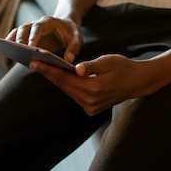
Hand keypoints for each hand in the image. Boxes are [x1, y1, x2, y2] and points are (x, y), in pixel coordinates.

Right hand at [6, 15, 82, 63]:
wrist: (65, 26)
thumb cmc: (70, 33)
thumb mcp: (77, 38)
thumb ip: (74, 48)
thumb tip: (68, 60)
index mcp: (48, 22)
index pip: (39, 27)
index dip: (34, 36)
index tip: (31, 47)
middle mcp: (36, 24)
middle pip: (25, 28)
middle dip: (21, 39)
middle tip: (19, 51)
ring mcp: (29, 29)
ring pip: (17, 32)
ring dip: (12, 41)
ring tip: (9, 53)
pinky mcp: (26, 36)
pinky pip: (15, 37)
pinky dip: (10, 43)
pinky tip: (8, 54)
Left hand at [30, 53, 152, 115]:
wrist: (137, 83)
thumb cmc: (124, 67)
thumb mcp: (109, 61)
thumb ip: (92, 66)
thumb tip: (77, 69)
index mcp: (95, 88)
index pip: (66, 78)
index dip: (49, 69)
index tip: (35, 62)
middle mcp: (90, 101)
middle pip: (64, 86)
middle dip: (48, 74)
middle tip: (33, 62)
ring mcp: (90, 107)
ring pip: (68, 91)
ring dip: (56, 80)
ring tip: (42, 67)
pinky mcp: (91, 109)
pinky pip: (74, 95)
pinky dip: (66, 85)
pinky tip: (58, 76)